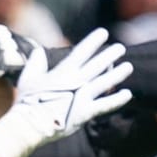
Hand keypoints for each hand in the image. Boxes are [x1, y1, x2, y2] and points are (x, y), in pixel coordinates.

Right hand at [14, 28, 132, 141]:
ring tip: (129, 66)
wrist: (30, 124)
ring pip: (105, 82)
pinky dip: (117, 99)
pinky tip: (128, 94)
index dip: (93, 41)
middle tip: (121, 48)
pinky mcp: (86, 112)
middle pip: (97, 64)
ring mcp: (82, 96)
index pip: (82, 51)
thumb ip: (36, 63)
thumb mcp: (28, 78)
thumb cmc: (28, 102)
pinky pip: (106, 105)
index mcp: (63, 71)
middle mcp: (76, 81)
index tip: (104, 32)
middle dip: (110, 55)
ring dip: (118, 74)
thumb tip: (39, 51)